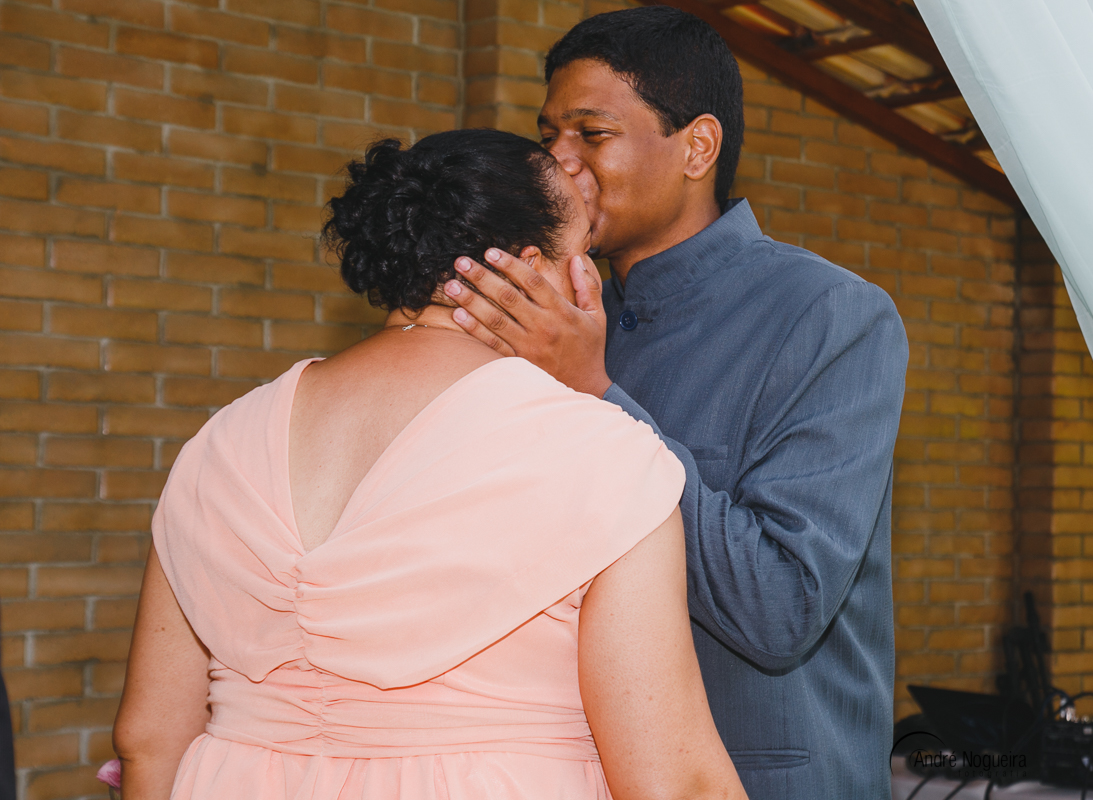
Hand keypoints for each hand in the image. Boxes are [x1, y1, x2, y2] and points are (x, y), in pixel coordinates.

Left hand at [443, 249, 611, 397]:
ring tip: (451, 286)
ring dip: (471, 300)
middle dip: (482, 277)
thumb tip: (576, 259)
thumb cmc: (590, 350)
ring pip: (495, 319)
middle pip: (508, 296)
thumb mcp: (597, 315)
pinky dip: (474, 329)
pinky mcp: (519, 362)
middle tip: (461, 262)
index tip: (490, 252)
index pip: (532, 281)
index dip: (510, 264)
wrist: (588, 389)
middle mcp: (543, 326)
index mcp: (561, 311)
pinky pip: (493, 343)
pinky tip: (458, 315)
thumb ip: (588, 286)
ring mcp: (529, 346)